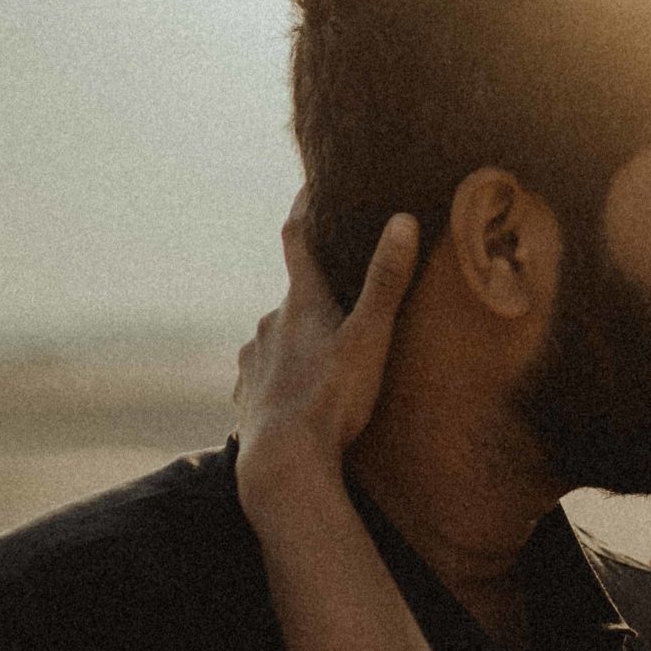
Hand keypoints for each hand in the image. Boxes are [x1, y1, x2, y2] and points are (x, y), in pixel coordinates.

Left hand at [234, 189, 418, 517]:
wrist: (282, 463)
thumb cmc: (330, 399)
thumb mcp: (370, 338)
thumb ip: (386, 282)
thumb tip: (402, 220)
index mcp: (300, 305)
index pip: (298, 240)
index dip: (306, 210)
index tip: (312, 187)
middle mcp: (269, 326)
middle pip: (292, 295)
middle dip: (314, 290)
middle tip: (340, 288)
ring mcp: (253, 362)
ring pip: (275, 337)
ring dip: (296, 337)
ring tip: (322, 349)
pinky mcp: (248, 397)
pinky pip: (264, 375)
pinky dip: (280, 374)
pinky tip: (294, 391)